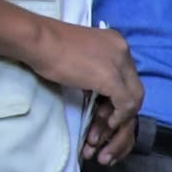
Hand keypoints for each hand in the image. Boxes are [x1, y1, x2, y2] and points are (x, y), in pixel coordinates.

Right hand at [27, 21, 142, 163]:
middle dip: (122, 112)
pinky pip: (126, 104)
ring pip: (134, 98)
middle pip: (134, 88)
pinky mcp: (111, 78)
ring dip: (119, 119)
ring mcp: (120, 64)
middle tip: (105, 126)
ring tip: (103, 131)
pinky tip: (106, 125)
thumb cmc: (48, 47)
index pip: (127, 77)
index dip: (118, 98)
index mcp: (117, 43)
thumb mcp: (81, 56)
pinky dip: (118, 118)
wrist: (37, 40)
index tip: (102, 113)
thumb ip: (96, 69)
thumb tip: (100, 92)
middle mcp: (124, 51)